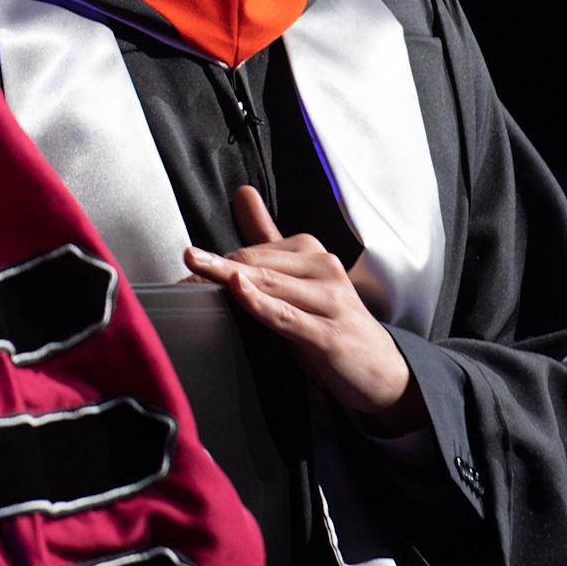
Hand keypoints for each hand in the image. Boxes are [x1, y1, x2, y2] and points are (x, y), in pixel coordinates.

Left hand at [184, 186, 427, 435]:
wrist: (384, 371)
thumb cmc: (333, 322)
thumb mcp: (301, 278)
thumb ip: (267, 238)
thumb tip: (242, 193)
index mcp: (313, 253)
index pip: (255, 250)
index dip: (217, 259)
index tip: (187, 264)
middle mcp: (323, 270)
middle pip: (257, 263)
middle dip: (215, 266)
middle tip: (182, 265)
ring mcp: (329, 301)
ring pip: (269, 284)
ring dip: (227, 277)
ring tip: (193, 271)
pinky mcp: (327, 334)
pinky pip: (286, 315)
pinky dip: (260, 301)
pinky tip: (238, 289)